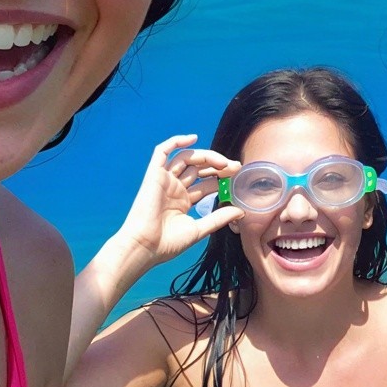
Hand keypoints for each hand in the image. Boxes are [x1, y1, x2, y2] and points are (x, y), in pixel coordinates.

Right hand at [107, 135, 240, 279]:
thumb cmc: (167, 243)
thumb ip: (219, 218)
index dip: (222, 178)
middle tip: (235, 168)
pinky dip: (175, 142)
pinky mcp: (154, 174)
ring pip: (186, 159)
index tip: (238, 177)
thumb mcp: (199, 229)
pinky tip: (193, 138)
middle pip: (199, 169)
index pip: (206, 184)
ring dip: (206, 156)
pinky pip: (162, 152)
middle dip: (218, 166)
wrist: (145, 247)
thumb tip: (241, 211)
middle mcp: (175, 188)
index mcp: (184, 201)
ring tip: (223, 163)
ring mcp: (164, 180)